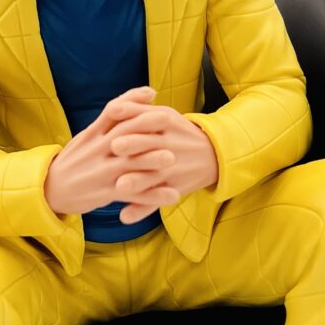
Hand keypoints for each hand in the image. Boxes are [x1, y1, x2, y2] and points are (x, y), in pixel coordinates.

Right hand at [43, 86, 181, 217]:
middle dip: (145, 124)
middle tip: (168, 119)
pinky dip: (152, 195)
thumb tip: (126, 103)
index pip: (112, 111)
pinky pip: (131, 193)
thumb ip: (105, 123)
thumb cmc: (74, 161)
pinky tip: (171, 195)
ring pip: (127, 164)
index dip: (132, 100)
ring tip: (171, 158)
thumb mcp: (85, 138)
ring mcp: (100, 172)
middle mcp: (95, 150)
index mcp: (91, 135)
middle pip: (122, 133)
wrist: (49, 188)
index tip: (152, 92)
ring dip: (150, 160)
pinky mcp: (104, 193)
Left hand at [106, 99, 218, 223]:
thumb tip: (112, 108)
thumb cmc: (176, 131)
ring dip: (137, 181)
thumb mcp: (163, 115)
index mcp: (166, 122)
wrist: (213, 155)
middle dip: (133, 144)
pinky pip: (156, 201)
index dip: (129, 116)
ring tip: (120, 186)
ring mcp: (173, 169)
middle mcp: (170, 145)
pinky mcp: (174, 189)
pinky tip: (125, 216)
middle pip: (150, 144)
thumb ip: (137, 109)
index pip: (147, 117)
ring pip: (153, 175)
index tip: (111, 115)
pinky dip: (141, 210)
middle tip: (114, 146)